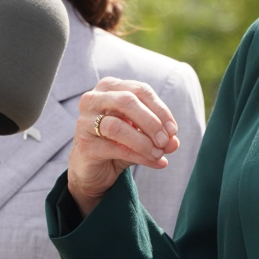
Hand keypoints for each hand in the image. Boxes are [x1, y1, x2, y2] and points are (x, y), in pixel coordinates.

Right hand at [68, 77, 180, 217]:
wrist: (93, 170)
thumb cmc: (119, 144)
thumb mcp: (143, 136)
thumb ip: (159, 136)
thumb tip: (174, 142)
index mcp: (110, 87)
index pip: (140, 90)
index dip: (160, 109)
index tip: (173, 130)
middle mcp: (93, 99)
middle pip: (127, 101)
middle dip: (151, 122)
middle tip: (165, 141)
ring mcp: (84, 121)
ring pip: (117, 126)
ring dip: (143, 141)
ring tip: (159, 153)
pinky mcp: (84, 144)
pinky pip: (115, 148)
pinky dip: (139, 156)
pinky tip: (154, 162)